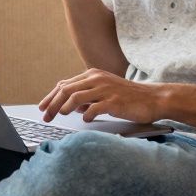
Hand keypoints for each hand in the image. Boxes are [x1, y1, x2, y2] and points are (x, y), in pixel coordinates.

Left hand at [38, 68, 163, 123]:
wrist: (153, 98)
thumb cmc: (128, 97)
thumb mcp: (104, 92)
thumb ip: (87, 96)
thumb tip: (69, 106)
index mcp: (93, 75)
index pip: (65, 85)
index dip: (50, 97)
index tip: (42, 108)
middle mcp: (97, 79)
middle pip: (66, 90)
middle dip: (52, 104)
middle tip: (45, 117)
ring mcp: (106, 89)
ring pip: (76, 96)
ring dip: (64, 108)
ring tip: (60, 116)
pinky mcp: (114, 101)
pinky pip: (94, 108)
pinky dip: (86, 115)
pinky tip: (85, 120)